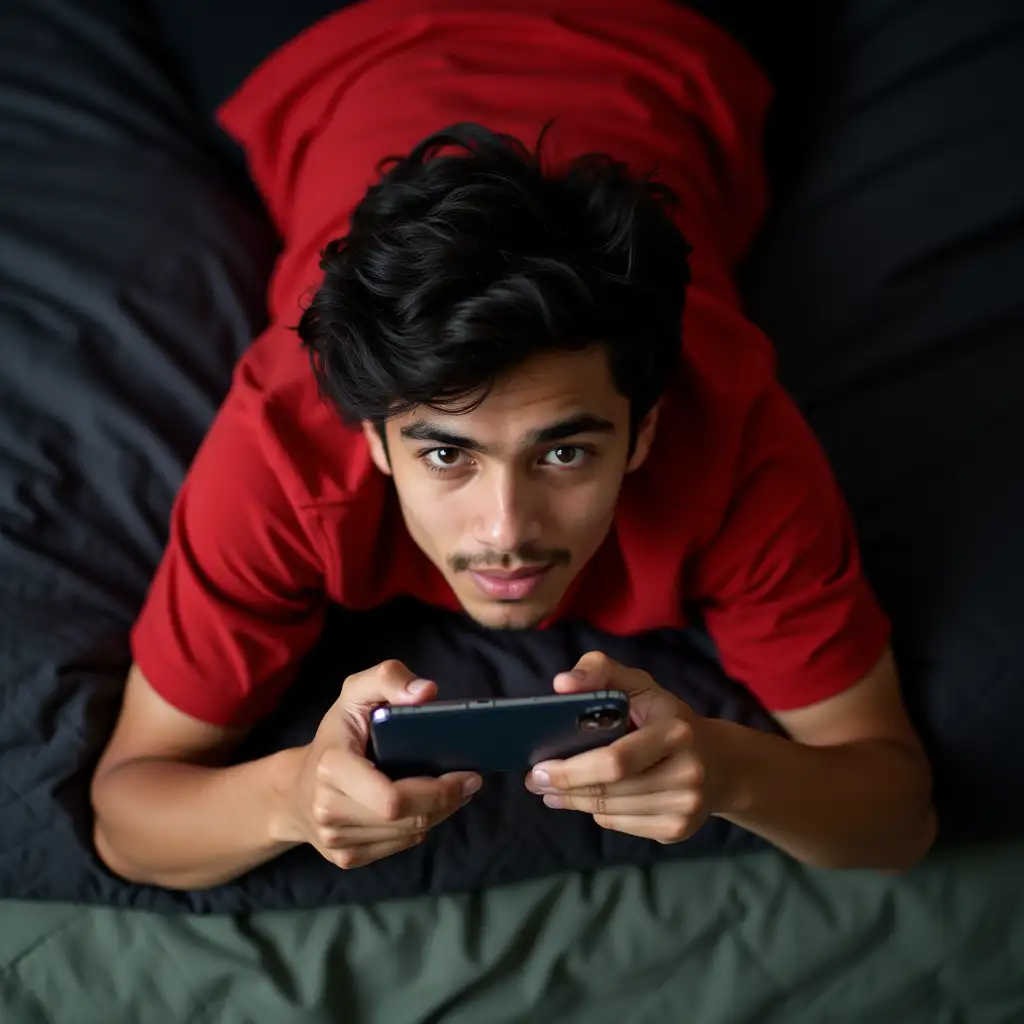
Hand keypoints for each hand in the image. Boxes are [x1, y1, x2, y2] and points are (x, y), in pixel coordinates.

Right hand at [278, 660, 480, 868]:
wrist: (295, 787)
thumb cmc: (337, 734)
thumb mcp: (355, 692)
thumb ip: (388, 678)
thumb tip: (426, 691)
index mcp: (332, 767)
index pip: (392, 798)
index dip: (436, 791)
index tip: (466, 773)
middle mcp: (329, 809)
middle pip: (408, 819)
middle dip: (447, 801)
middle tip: (471, 781)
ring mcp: (336, 839)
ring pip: (408, 835)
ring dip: (439, 814)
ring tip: (454, 790)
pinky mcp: (345, 857)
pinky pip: (398, 846)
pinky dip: (419, 827)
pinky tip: (425, 807)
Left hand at [525, 652, 725, 843]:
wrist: (720, 762)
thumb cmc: (665, 717)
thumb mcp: (639, 684)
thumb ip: (599, 671)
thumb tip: (561, 684)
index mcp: (676, 731)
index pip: (617, 760)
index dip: (573, 768)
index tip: (538, 767)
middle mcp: (687, 773)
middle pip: (610, 790)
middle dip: (565, 786)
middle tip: (535, 781)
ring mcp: (686, 807)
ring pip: (611, 812)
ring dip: (574, 802)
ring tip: (552, 791)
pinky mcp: (678, 830)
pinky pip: (622, 825)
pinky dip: (599, 813)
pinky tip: (588, 800)